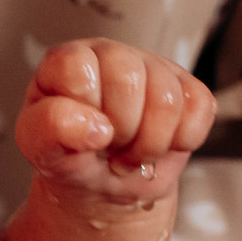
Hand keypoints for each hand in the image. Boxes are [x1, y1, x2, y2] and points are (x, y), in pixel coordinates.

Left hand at [16, 39, 216, 202]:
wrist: (104, 186)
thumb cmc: (70, 158)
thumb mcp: (42, 150)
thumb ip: (49, 130)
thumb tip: (93, 126)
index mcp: (68, 61)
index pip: (77, 66)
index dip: (82, 110)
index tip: (79, 134)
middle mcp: (112, 54)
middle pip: (128, 79)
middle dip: (119, 132)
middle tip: (108, 150)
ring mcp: (154, 68)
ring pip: (167, 99)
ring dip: (150, 144)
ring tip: (131, 154)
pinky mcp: (189, 88)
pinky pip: (199, 109)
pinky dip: (181, 141)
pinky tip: (160, 145)